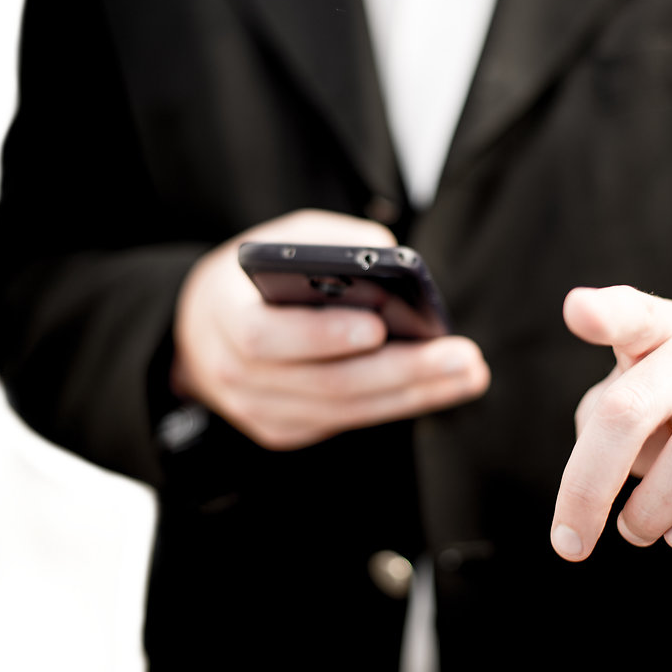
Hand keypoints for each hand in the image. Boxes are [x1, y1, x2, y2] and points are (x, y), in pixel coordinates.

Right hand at [172, 209, 489, 449]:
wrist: (203, 332)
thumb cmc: (253, 279)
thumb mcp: (281, 240)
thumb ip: (333, 244)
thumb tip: (396, 261)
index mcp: (226, 320)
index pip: (268, 339)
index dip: (322, 336)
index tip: (379, 326)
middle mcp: (238, 378)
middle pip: (328, 385)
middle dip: (403, 371)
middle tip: (462, 357)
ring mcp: (262, 413)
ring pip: (347, 411)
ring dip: (415, 394)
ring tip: (467, 373)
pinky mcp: (286, 430)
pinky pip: (348, 421)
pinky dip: (396, 403)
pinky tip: (437, 386)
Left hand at [550, 286, 671, 559]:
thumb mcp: (639, 384)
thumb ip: (602, 417)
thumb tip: (594, 480)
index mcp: (659, 330)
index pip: (632, 313)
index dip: (604, 313)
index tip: (576, 310)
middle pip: (633, 409)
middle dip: (590, 484)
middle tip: (571, 539)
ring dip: (650, 510)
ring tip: (635, 531)